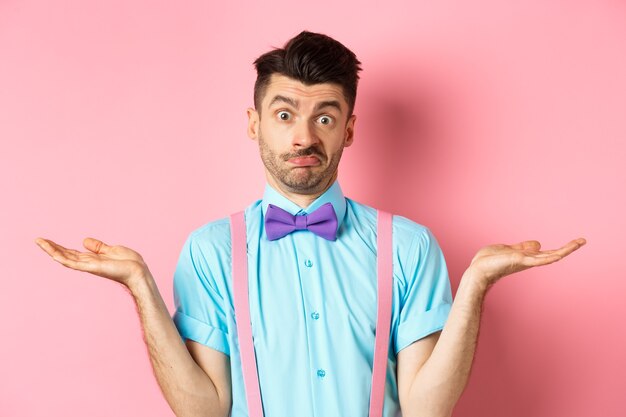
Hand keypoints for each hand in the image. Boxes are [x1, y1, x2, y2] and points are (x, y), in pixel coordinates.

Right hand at [35, 237, 148, 286]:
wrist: (138, 271)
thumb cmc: (129, 263)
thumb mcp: (112, 250)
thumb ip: (98, 246)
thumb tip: (84, 240)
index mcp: (92, 259)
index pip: (71, 253)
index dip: (59, 247)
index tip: (47, 240)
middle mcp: (88, 263)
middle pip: (65, 255)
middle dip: (51, 248)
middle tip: (38, 240)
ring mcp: (88, 266)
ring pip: (65, 258)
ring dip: (51, 250)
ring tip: (39, 242)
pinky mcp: (91, 268)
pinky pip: (72, 263)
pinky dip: (61, 257)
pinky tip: (52, 252)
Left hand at [468, 238, 585, 287]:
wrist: (478, 271)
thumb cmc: (489, 262)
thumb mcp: (508, 250)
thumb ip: (523, 247)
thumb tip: (539, 243)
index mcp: (526, 258)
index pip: (547, 253)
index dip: (561, 248)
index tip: (575, 242)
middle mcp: (529, 261)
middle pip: (553, 254)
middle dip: (568, 248)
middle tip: (583, 240)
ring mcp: (526, 262)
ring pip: (550, 256)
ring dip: (565, 250)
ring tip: (579, 242)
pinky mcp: (520, 261)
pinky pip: (538, 259)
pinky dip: (550, 256)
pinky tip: (560, 253)